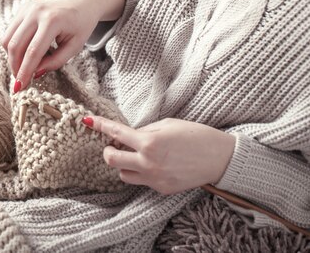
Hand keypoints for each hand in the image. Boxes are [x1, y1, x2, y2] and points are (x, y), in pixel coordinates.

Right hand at [1, 0, 124, 92]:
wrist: (81, 1)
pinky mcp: (22, 9)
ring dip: (12, 57)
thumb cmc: (80, 25)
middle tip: (20, 80)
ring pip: (7, 39)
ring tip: (24, 66)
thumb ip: (55, 62)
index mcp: (52, 21)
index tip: (20, 87)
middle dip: (15, 66)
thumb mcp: (74, 47)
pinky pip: (9, 32)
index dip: (25, 71)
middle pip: (15, 45)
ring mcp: (26, 9)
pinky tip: (26, 52)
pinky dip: (14, 47)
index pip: (33, 51)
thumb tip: (35, 73)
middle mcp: (35, 12)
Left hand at [83, 116, 235, 194]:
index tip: (88, 121)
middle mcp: (148, 163)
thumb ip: (146, 130)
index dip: (100, 126)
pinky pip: (142, 182)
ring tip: (137, 156)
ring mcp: (154, 178)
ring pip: (123, 175)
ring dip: (125, 164)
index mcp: (149, 142)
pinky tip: (156, 165)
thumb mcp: (168, 124)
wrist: (221, 159)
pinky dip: (142, 173)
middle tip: (115, 146)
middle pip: (111, 160)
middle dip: (108, 151)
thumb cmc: (197, 136)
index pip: (116, 133)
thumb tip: (130, 135)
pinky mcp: (161, 189)